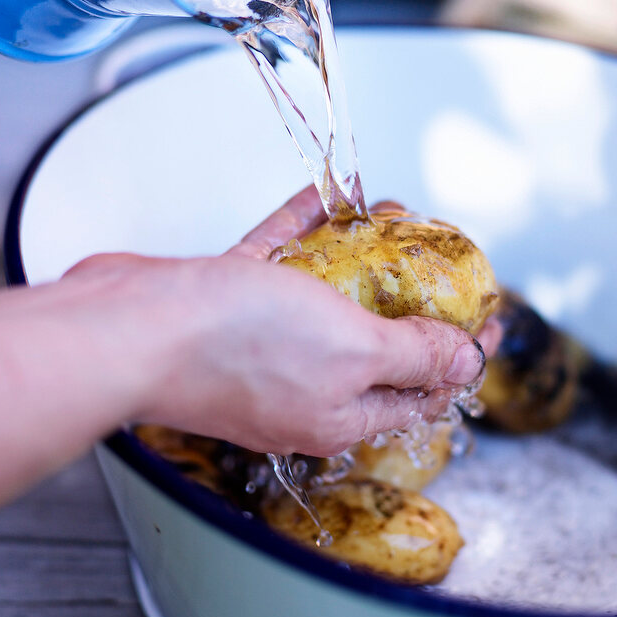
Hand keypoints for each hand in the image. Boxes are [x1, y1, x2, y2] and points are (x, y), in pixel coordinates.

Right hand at [67, 186, 497, 456]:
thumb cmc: (233, 348)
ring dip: (361, 260)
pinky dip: (305, 234)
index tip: (486, 316)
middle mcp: (301, 387)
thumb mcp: (354, 352)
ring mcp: (261, 345)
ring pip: (328, 299)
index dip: (460, 354)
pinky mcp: (226, 303)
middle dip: (411, 300)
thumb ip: (413, 357)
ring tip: (392, 219)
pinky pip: (279, 264)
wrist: (129, 328)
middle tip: (439, 261)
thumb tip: (465, 363)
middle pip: (375, 344)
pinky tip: (323, 202)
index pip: (420, 390)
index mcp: (339, 414)